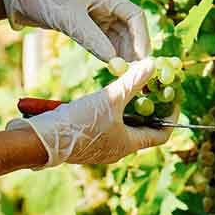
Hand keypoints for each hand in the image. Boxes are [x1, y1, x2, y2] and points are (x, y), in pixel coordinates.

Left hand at [2, 0, 150, 61]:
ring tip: (124, 72)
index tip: (141, 59)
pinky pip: (105, 40)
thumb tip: (115, 61)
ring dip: (123, 52)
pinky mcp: (87, 26)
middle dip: (134, 48)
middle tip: (135, 71)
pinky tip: (111, 66)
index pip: (134, 16)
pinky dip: (110, 53)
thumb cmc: (45, 1)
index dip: (141, 37)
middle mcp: (105, 4)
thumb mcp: (69, 20)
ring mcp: (96, 15)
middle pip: (130, 28)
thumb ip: (92, 39)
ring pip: (118, 36)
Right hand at [5, 59, 171, 166]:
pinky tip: (105, 96)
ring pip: (122, 126)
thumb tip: (153, 64)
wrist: (41, 139)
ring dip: (128, 107)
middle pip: (142, 129)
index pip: (161, 134)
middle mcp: (117, 149)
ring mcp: (100, 146)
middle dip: (148, 107)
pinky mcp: (85, 140)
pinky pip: (106, 125)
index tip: (174, 96)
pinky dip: (111, 111)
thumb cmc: (79, 123)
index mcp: (128, 145)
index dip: (171, 116)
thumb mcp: (109, 98)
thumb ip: (132, 81)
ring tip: (130, 87)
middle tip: (152, 86)